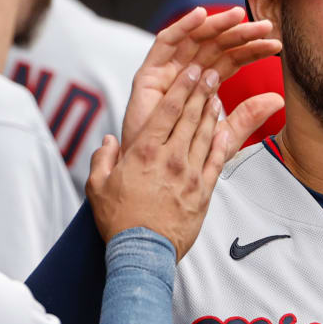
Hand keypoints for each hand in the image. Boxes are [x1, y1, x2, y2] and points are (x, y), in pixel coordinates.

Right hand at [87, 63, 281, 256]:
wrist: (142, 252)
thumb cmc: (118, 220)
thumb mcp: (97, 187)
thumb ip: (102, 159)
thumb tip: (109, 140)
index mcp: (144, 152)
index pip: (167, 111)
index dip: (182, 87)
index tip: (191, 72)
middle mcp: (171, 158)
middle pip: (191, 117)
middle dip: (201, 91)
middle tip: (210, 73)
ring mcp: (190, 174)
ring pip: (206, 135)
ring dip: (212, 112)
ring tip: (217, 94)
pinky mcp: (203, 192)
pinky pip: (216, 161)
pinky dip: (222, 142)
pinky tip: (225, 128)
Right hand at [122, 5, 281, 150]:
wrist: (151, 185)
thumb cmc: (183, 162)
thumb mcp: (223, 138)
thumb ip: (247, 117)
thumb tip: (278, 99)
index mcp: (203, 87)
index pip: (231, 62)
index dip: (252, 51)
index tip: (276, 45)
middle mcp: (186, 76)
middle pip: (216, 47)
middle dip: (241, 34)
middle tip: (267, 26)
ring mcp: (167, 73)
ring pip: (195, 40)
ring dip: (217, 25)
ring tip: (240, 16)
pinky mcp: (147, 76)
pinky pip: (164, 44)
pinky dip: (181, 27)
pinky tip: (201, 15)